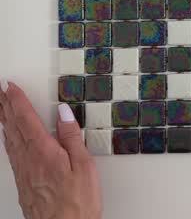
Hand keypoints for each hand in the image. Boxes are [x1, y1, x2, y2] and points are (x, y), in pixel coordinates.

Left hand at [0, 80, 101, 218]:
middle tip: (1, 91)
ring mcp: (23, 172)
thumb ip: (72, 137)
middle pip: (13, 127)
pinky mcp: (23, 183)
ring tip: (2, 107)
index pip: (26, 119)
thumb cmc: (78, 203)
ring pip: (9, 139)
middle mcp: (28, 160)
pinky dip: (8, 138)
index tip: (10, 86)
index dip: (17, 101)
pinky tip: (9, 137)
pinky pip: (11, 153)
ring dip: (5, 120)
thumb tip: (63, 113)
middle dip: (6, 106)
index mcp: (43, 152)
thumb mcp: (84, 165)